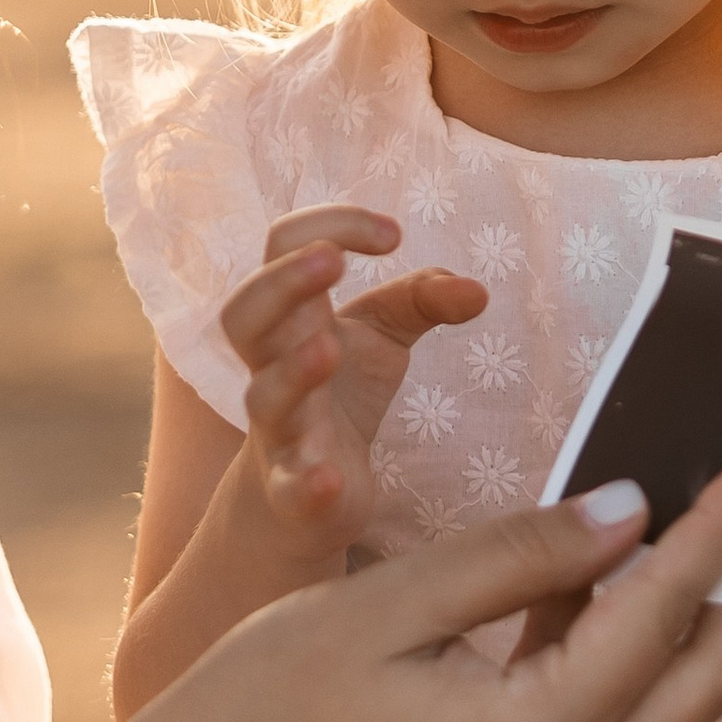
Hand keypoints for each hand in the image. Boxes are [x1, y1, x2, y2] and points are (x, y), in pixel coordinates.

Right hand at [155, 454, 721, 721]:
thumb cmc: (261, 707)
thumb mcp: (390, 603)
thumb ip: (520, 554)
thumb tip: (630, 509)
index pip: (664, 610)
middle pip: (705, 681)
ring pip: (666, 713)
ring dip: (692, 626)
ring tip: (696, 528)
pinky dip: (627, 658)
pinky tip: (599, 583)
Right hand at [221, 205, 485, 566]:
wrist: (309, 495)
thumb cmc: (343, 396)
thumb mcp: (384, 336)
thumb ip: (422, 301)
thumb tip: (477, 291)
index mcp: (292, 318)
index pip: (285, 248)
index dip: (332, 226)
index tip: (394, 236)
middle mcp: (273, 367)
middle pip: (244, 315)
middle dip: (282, 283)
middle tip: (331, 261)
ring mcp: (279, 429)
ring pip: (263, 397)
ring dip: (292, 372)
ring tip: (328, 350)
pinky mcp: (293, 490)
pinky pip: (288, 486)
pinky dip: (305, 482)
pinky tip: (329, 480)